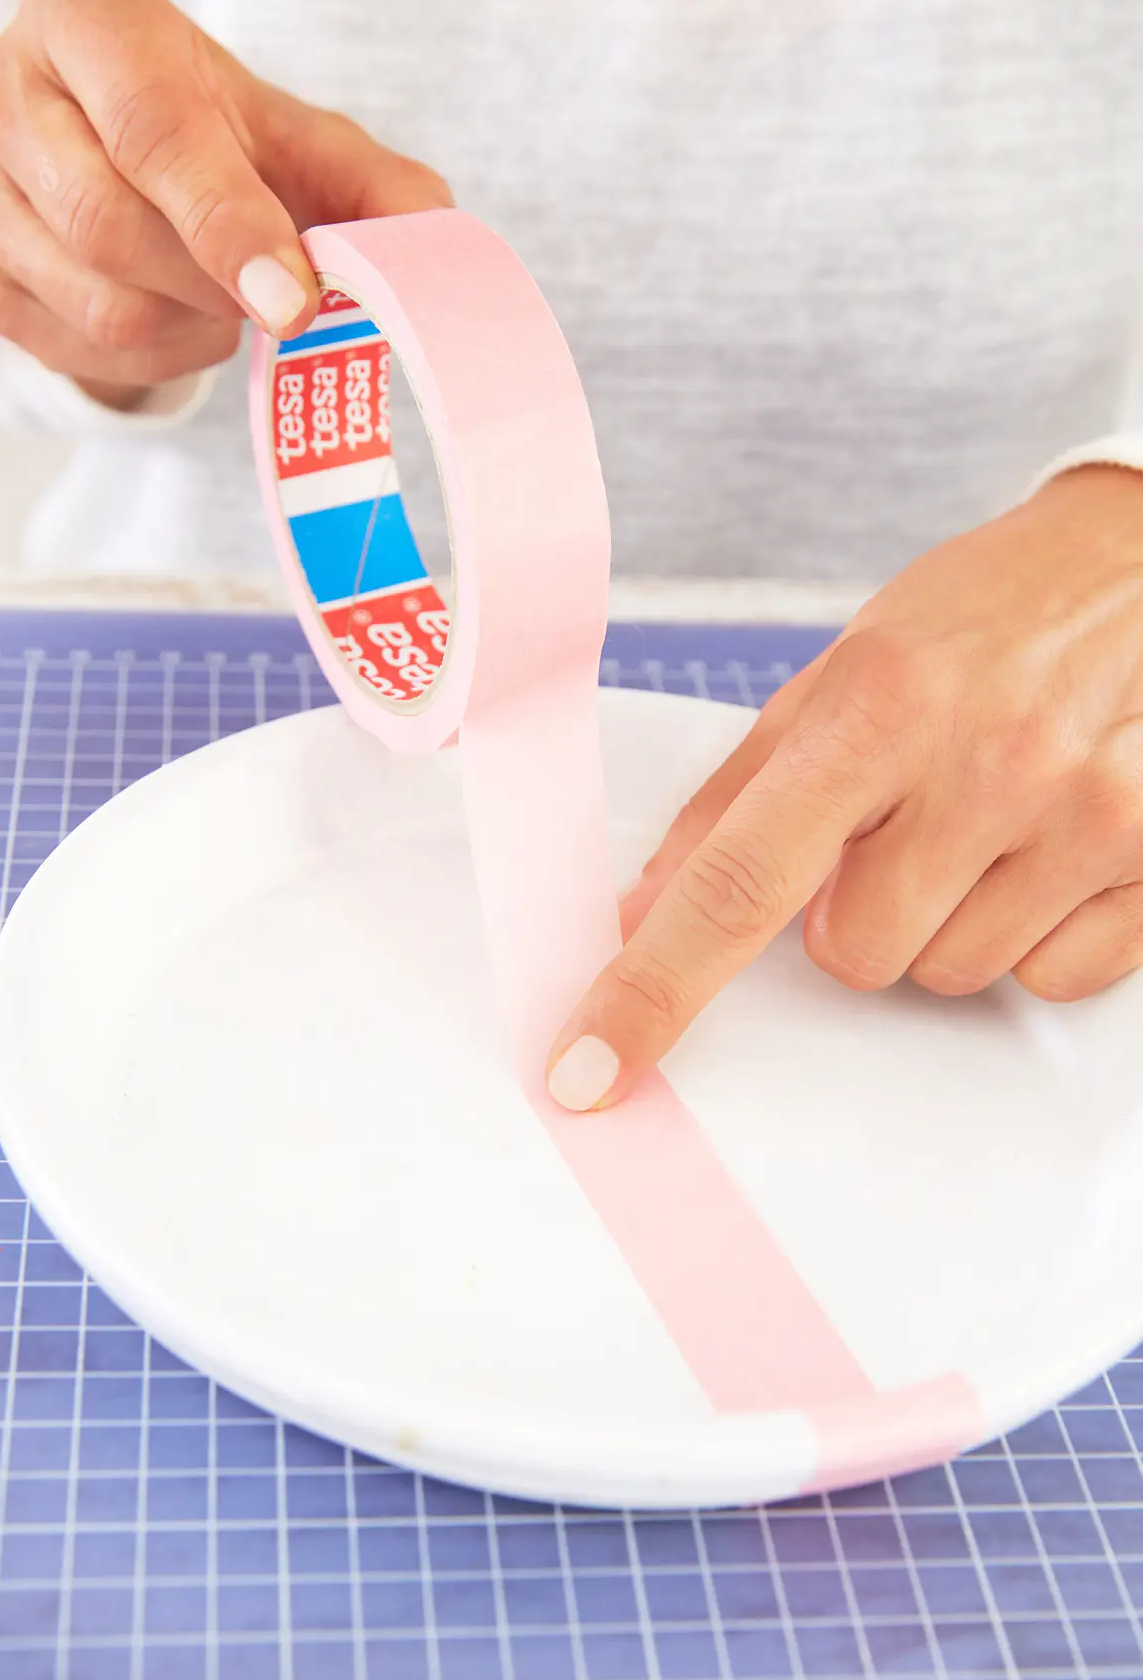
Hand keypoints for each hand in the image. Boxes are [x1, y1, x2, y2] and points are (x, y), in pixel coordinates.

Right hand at [0, 0, 450, 406]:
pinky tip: (180, 314)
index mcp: (80, 18)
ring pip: (101, 306)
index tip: (298, 297)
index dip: (229, 222)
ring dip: (194, 325)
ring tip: (223, 293)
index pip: (150, 131)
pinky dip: (159, 355)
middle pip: (112, 230)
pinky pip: (83, 354)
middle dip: (217, 284)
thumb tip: (432, 241)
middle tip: (280, 299)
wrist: (108, 144)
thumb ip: (367, 181)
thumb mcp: (291, 133)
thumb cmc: (208, 129)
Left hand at [546, 464, 1142, 1110]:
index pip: (740, 879)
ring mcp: (1090, 816)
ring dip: (948, 918)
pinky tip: (1054, 842)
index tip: (589, 1067)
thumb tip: (640, 905)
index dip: (655, 987)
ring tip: (990, 816)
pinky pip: (1054, 979)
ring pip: (953, 975)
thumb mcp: (846, 666)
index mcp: (882, 704)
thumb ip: (739, 792)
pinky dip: (1037, 932)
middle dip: (857, 910)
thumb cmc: (988, 612)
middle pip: (856, 956)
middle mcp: (989, 764)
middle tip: (903, 822)